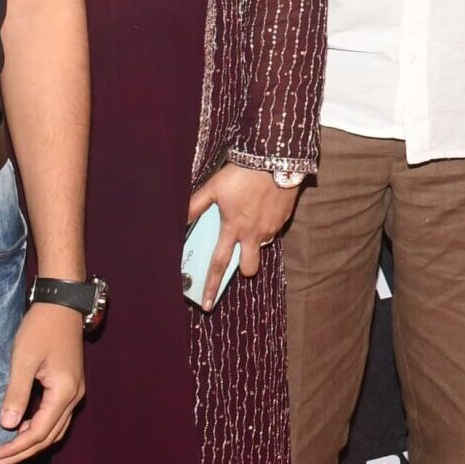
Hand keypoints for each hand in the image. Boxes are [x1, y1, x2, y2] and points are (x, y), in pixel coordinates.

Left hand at [0, 303, 85, 463]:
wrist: (62, 305)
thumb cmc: (41, 328)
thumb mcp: (23, 360)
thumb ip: (16, 393)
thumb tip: (7, 426)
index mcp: (64, 392)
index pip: (39, 432)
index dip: (16, 448)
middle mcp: (74, 397)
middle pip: (49, 437)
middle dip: (22, 453)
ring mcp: (75, 392)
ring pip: (55, 430)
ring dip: (31, 444)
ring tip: (6, 453)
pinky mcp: (69, 386)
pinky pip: (55, 418)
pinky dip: (38, 429)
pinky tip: (19, 430)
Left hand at [184, 163, 298, 309]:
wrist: (275, 160)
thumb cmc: (242, 174)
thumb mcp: (214, 187)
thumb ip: (195, 205)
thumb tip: (181, 218)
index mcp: (233, 228)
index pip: (218, 264)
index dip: (210, 285)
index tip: (206, 303)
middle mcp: (252, 234)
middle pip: (249, 268)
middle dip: (244, 269)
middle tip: (239, 254)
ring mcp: (270, 229)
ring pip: (262, 247)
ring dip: (255, 241)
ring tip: (250, 219)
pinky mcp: (284, 220)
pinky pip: (273, 230)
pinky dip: (266, 225)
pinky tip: (262, 208)